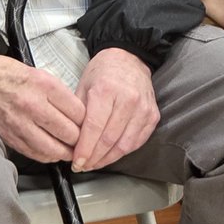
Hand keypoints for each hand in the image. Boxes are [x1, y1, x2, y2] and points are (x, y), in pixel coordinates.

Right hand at [0, 54, 85, 161]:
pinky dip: (47, 156)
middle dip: (79, 139)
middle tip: (83, 140)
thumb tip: (77, 114)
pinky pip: (35, 153)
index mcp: (45, 86)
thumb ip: (59, 94)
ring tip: (70, 150)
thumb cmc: (8, 74)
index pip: (78, 112)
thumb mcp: (40, 74)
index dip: (87, 121)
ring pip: (53, 148)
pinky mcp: (10, 136)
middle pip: (69, 132)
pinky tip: (52, 152)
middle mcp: (33, 105)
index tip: (88, 124)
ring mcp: (20, 123)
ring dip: (65, 152)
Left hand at [71, 48, 158, 172]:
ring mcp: (143, 108)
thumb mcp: (83, 86)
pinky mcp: (152, 115)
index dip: (84, 149)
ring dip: (108, 159)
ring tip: (95, 162)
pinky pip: (137, 141)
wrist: (128, 58)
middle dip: (94, 158)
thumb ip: (78, 113)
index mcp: (106, 90)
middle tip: (83, 165)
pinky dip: (123, 151)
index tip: (77, 162)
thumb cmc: (103, 71)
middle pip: (109, 139)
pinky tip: (111, 154)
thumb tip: (71, 141)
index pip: (94, 128)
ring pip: (124, 144)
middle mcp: (128, 99)